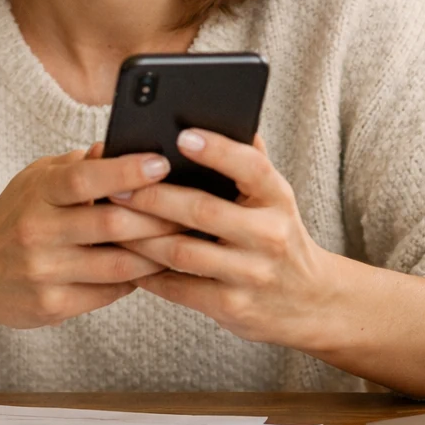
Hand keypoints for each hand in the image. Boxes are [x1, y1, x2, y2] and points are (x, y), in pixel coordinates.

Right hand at [0, 146, 182, 329]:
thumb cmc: (15, 216)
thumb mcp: (37, 180)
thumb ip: (81, 164)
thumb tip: (127, 142)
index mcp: (37, 194)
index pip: (85, 178)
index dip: (126, 170)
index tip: (163, 162)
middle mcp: (37, 232)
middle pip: (111, 225)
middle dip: (159, 217)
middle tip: (195, 208)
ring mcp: (43, 272)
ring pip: (118, 265)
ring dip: (157, 253)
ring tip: (186, 240)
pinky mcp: (51, 306)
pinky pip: (109, 293)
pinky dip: (137, 280)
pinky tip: (156, 268)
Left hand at [113, 130, 341, 349]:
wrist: (312, 302)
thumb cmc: (280, 238)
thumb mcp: (276, 199)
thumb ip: (251, 162)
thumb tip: (224, 117)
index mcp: (278, 199)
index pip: (251, 167)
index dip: (218, 150)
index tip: (182, 135)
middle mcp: (269, 235)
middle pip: (203, 210)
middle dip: (154, 197)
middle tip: (119, 186)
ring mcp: (252, 274)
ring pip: (182, 251)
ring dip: (141, 236)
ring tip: (113, 221)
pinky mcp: (233, 307)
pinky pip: (179, 288)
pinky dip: (148, 274)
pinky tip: (127, 260)